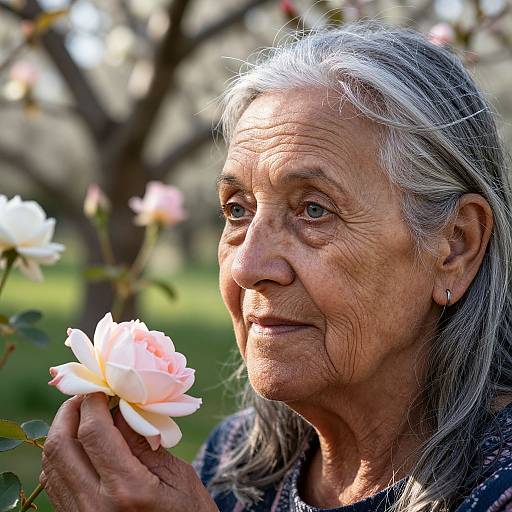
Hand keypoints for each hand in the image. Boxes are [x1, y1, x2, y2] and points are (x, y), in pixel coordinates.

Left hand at [40, 393, 218, 511]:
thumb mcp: (177, 475)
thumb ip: (144, 442)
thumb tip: (120, 407)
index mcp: (127, 491)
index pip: (94, 433)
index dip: (93, 401)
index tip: (103, 384)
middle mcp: (95, 507)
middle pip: (61, 446)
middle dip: (70, 411)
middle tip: (89, 394)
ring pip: (51, 464)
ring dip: (62, 431)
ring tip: (84, 414)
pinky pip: (53, 484)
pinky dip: (61, 456)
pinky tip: (80, 443)